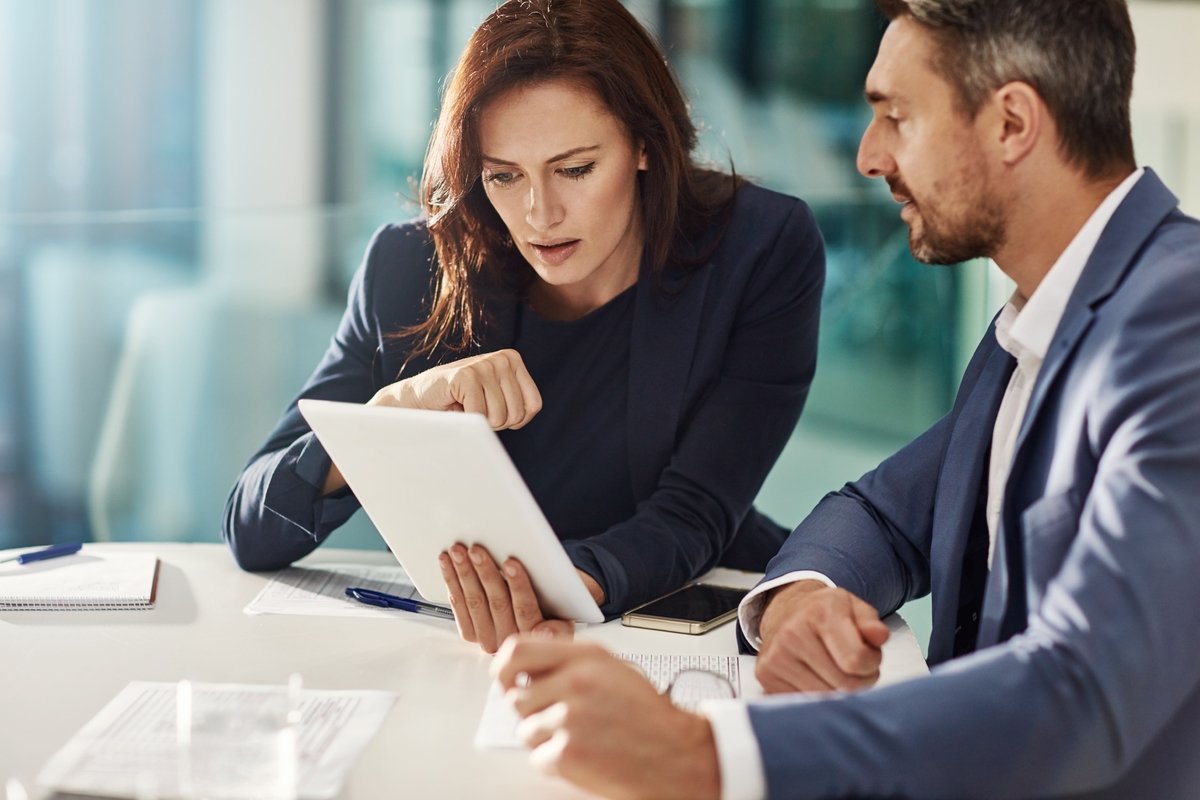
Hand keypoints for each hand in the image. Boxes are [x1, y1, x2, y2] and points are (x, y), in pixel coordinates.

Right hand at [371, 349, 541, 428]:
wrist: (418, 399)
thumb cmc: (460, 403)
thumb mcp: (496, 399)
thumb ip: (517, 404)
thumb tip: (524, 417)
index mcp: (513, 361)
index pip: (533, 406)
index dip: (513, 420)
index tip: (493, 412)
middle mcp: (502, 358)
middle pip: (516, 414)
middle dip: (495, 422)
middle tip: (474, 409)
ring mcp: (484, 364)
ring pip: (500, 417)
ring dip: (480, 421)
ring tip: (465, 406)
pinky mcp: (466, 375)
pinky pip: (479, 416)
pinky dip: (466, 418)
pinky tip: (454, 404)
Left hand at [438, 544, 588, 653]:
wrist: (542, 619)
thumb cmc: (554, 604)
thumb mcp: (567, 606)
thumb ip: (560, 607)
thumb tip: (547, 632)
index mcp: (538, 635)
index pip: (526, 608)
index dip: (518, 584)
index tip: (511, 562)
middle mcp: (511, 642)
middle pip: (496, 603)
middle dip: (485, 572)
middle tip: (476, 550)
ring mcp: (488, 639)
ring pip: (474, 603)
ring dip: (463, 574)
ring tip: (458, 552)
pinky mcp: (472, 634)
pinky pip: (459, 607)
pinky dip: (452, 583)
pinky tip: (448, 565)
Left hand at [494, 638, 720, 799]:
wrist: (678, 754)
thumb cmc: (649, 716)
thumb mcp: (613, 670)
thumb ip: (570, 663)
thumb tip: (529, 670)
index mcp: (586, 657)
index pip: (518, 650)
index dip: (504, 667)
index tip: (505, 680)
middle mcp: (575, 681)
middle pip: (517, 695)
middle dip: (532, 711)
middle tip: (557, 719)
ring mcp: (569, 717)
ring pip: (526, 729)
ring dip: (546, 738)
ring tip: (582, 738)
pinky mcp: (567, 752)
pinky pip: (538, 758)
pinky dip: (557, 763)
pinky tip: (586, 756)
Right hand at [755, 580, 889, 693]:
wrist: (784, 613)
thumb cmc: (824, 614)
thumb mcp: (853, 607)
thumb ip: (871, 622)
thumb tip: (879, 636)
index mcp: (819, 612)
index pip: (856, 659)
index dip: (872, 665)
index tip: (869, 658)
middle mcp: (792, 633)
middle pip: (844, 684)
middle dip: (859, 681)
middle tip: (855, 669)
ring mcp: (775, 656)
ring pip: (825, 699)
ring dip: (839, 693)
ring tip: (836, 672)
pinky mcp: (765, 676)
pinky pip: (804, 703)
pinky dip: (817, 697)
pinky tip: (816, 678)